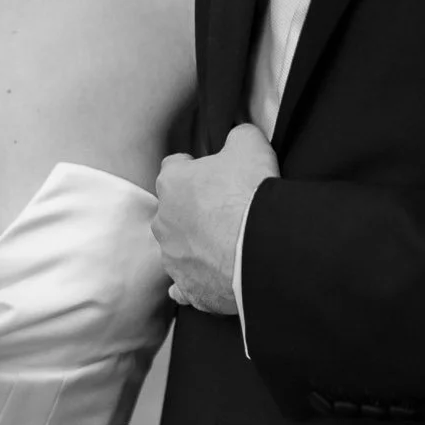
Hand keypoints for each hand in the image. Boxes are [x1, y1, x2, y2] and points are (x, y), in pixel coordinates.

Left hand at [154, 123, 278, 314]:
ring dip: (196, 244)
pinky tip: (208, 279)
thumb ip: (237, 136)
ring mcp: (173, 258)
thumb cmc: (250, 192)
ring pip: (178, 248)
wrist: (261, 248)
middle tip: (225, 208)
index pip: (174, 166)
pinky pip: (184, 287)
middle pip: (174, 209)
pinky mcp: (188, 288)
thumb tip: (238, 139)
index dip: (193, 166)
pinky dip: (194, 282)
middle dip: (194, 208)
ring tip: (226, 243)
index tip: (212, 171)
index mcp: (171, 183)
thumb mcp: (249, 143)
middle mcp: (163, 222)